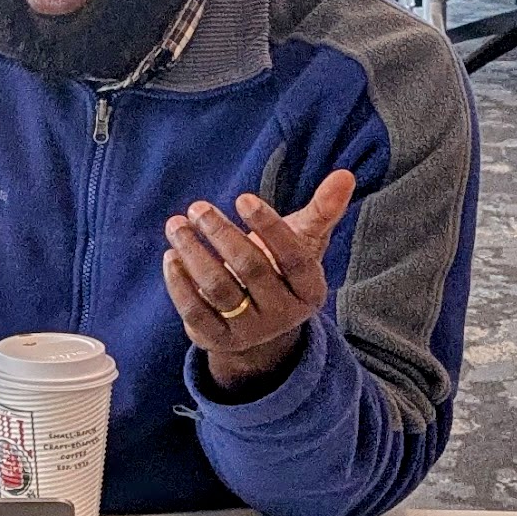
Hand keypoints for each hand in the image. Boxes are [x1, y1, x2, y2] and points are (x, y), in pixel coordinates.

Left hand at [163, 170, 358, 395]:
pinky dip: (179, 283)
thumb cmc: (281, 269)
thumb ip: (323, 210)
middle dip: (222, 234)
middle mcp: (283, 315)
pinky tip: (171, 256)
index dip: (270, 226)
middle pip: (251, 269)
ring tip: (176, 224)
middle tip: (199, 207)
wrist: (260, 326)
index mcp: (310, 290)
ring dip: (194, 253)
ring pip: (219, 289)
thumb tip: (345, 175)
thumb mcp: (303, 242)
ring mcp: (249, 331)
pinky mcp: (217, 340)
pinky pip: (195, 312)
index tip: (243, 196)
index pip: (293, 257)